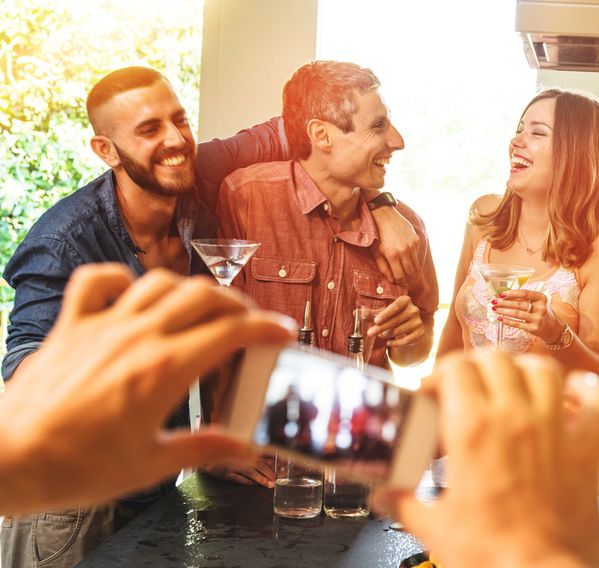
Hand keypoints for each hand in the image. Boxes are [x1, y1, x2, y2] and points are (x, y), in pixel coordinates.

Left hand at [0, 264, 293, 516]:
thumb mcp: (150, 465)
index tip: (282, 332)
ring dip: (189, 290)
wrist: (9, 460)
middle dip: (236, 304)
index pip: (231, 332)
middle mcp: (139, 337)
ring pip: (160, 282)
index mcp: (165, 370)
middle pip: (203, 296)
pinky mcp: (72, 326)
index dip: (265, 327)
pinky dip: (120, 279)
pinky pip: (97, 281)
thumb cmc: (76, 467)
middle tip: (248, 323)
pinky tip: (133, 294)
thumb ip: (203, 449)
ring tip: (202, 309)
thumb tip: (243, 450)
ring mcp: (103, 326)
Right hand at [205, 454, 275, 487]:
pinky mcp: (225, 473)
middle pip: (259, 466)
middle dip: (269, 474)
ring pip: (250, 472)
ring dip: (260, 478)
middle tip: (276, 482)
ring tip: (268, 485)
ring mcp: (234, 465)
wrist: (206, 451)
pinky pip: (236, 477)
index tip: (281, 473)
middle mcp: (242, 458)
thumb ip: (254, 454)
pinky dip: (244, 481)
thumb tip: (270, 460)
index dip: (272, 466)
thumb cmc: (225, 452)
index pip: (263, 459)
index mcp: (246, 452)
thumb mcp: (241, 450)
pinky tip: (252, 485)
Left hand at [368, 295, 423, 347]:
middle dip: (381, 328)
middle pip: (395, 320)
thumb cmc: (394, 317)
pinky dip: (395, 343)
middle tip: (370, 333)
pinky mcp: (420, 333)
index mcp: (405, 300)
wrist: (410, 328)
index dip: (386, 314)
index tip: (376, 321)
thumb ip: (372, 313)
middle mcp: (414, 310)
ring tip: (381, 336)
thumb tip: (356, 313)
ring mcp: (418, 322)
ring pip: (399, 331)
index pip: (395, 306)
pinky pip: (405, 340)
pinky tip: (388, 343)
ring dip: (387, 335)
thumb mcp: (385, 313)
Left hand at [372, 205, 420, 284]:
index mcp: (392, 255)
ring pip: (416, 264)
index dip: (401, 282)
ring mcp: (412, 245)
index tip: (400, 284)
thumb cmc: (377, 235)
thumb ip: (384, 267)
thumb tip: (392, 280)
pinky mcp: (416, 240)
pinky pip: (417, 254)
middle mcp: (404, 251)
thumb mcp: (376, 252)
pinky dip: (413, 259)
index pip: (400, 276)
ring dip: (412, 270)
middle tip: (406, 281)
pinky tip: (408, 258)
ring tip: (409, 274)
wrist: (384, 216)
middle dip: (408, 278)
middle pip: (410, 272)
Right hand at [381, 352, 598, 566]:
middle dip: (477, 367)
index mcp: (473, 431)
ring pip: (545, 370)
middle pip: (497, 359)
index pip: (455, 368)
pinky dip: (589, 391)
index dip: (441, 374)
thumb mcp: (435, 529)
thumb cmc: (493, 558)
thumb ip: (404, 504)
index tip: (434, 392)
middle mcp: (516, 420)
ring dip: (526, 370)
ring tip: (514, 383)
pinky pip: (597, 404)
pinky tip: (577, 392)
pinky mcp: (586, 452)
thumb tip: (386, 497)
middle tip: (468, 389)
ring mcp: (555, 432)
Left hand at [492, 289, 564, 343]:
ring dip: (504, 311)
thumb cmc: (542, 313)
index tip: (501, 294)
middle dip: (504, 303)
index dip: (512, 293)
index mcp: (541, 298)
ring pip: (517, 314)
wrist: (553, 329)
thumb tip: (505, 296)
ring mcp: (538, 319)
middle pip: (519, 304)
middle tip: (494, 302)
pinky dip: (507, 321)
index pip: (525, 293)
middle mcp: (541, 308)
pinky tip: (500, 318)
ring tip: (494, 309)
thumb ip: (525, 299)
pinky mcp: (534, 329)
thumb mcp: (538, 303)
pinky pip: (518, 324)